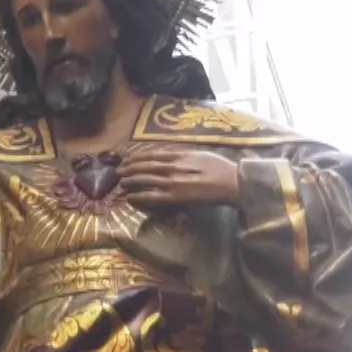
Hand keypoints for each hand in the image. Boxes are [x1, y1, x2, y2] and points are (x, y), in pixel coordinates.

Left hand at [119, 149, 242, 207]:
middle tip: (119, 171)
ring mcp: (172, 182)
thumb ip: (182, 154)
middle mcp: (172, 167)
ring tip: (122, 182)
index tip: (128, 158)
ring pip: (145, 180)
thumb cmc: (220, 167)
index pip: (152, 154)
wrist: (232, 182)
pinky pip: (152, 196)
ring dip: (131, 181)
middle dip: (130, 168)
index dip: (137, 156)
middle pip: (145, 166)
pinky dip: (139, 196)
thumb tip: (169, 153)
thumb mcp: (199, 153)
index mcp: (179, 155)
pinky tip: (131, 197)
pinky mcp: (175, 197)